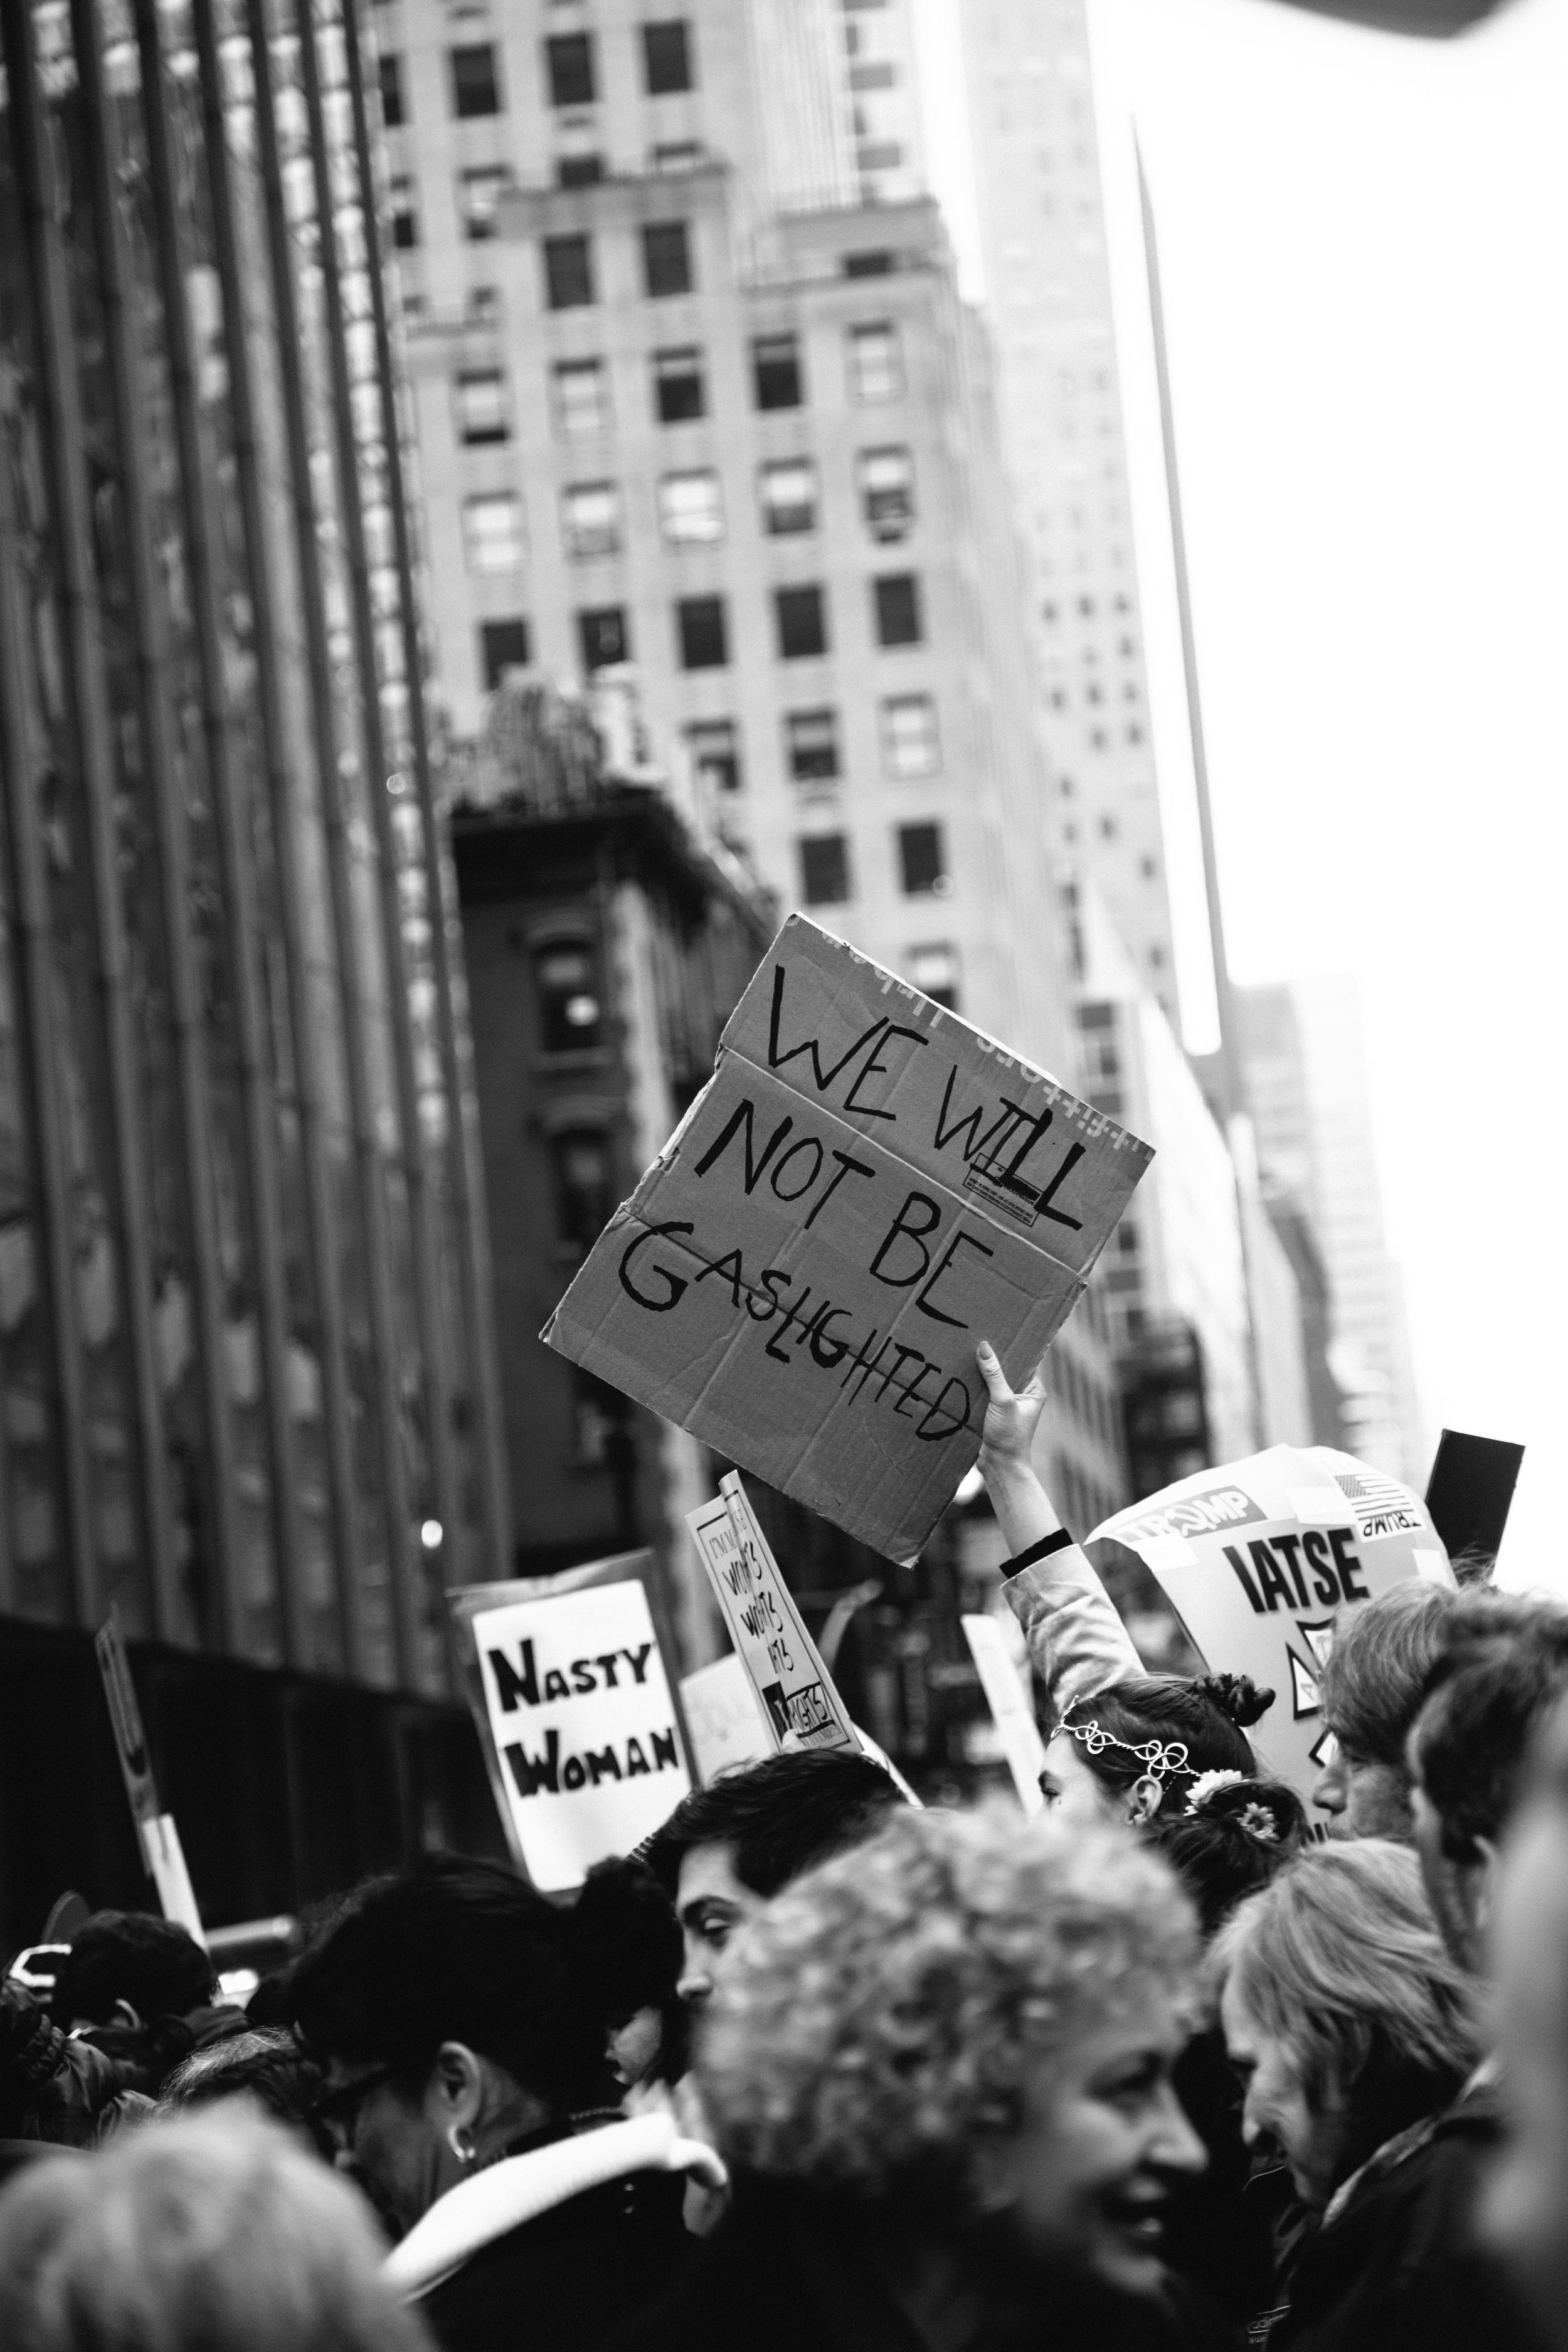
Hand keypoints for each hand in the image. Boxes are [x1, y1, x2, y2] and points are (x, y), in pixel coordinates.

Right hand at [975, 1340, 1047, 1474]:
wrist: (999, 1467)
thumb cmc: (1009, 1437)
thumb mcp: (1002, 1401)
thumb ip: (993, 1375)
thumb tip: (984, 1347)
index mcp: (1034, 1390)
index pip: (1023, 1361)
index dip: (1010, 1348)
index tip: (995, 1332)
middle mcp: (1022, 1395)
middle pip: (1006, 1370)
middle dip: (991, 1360)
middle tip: (974, 1340)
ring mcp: (1006, 1405)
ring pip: (992, 1382)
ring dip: (980, 1374)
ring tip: (964, 1355)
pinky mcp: (992, 1413)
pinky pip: (982, 1394)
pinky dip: (973, 1387)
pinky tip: (960, 1377)